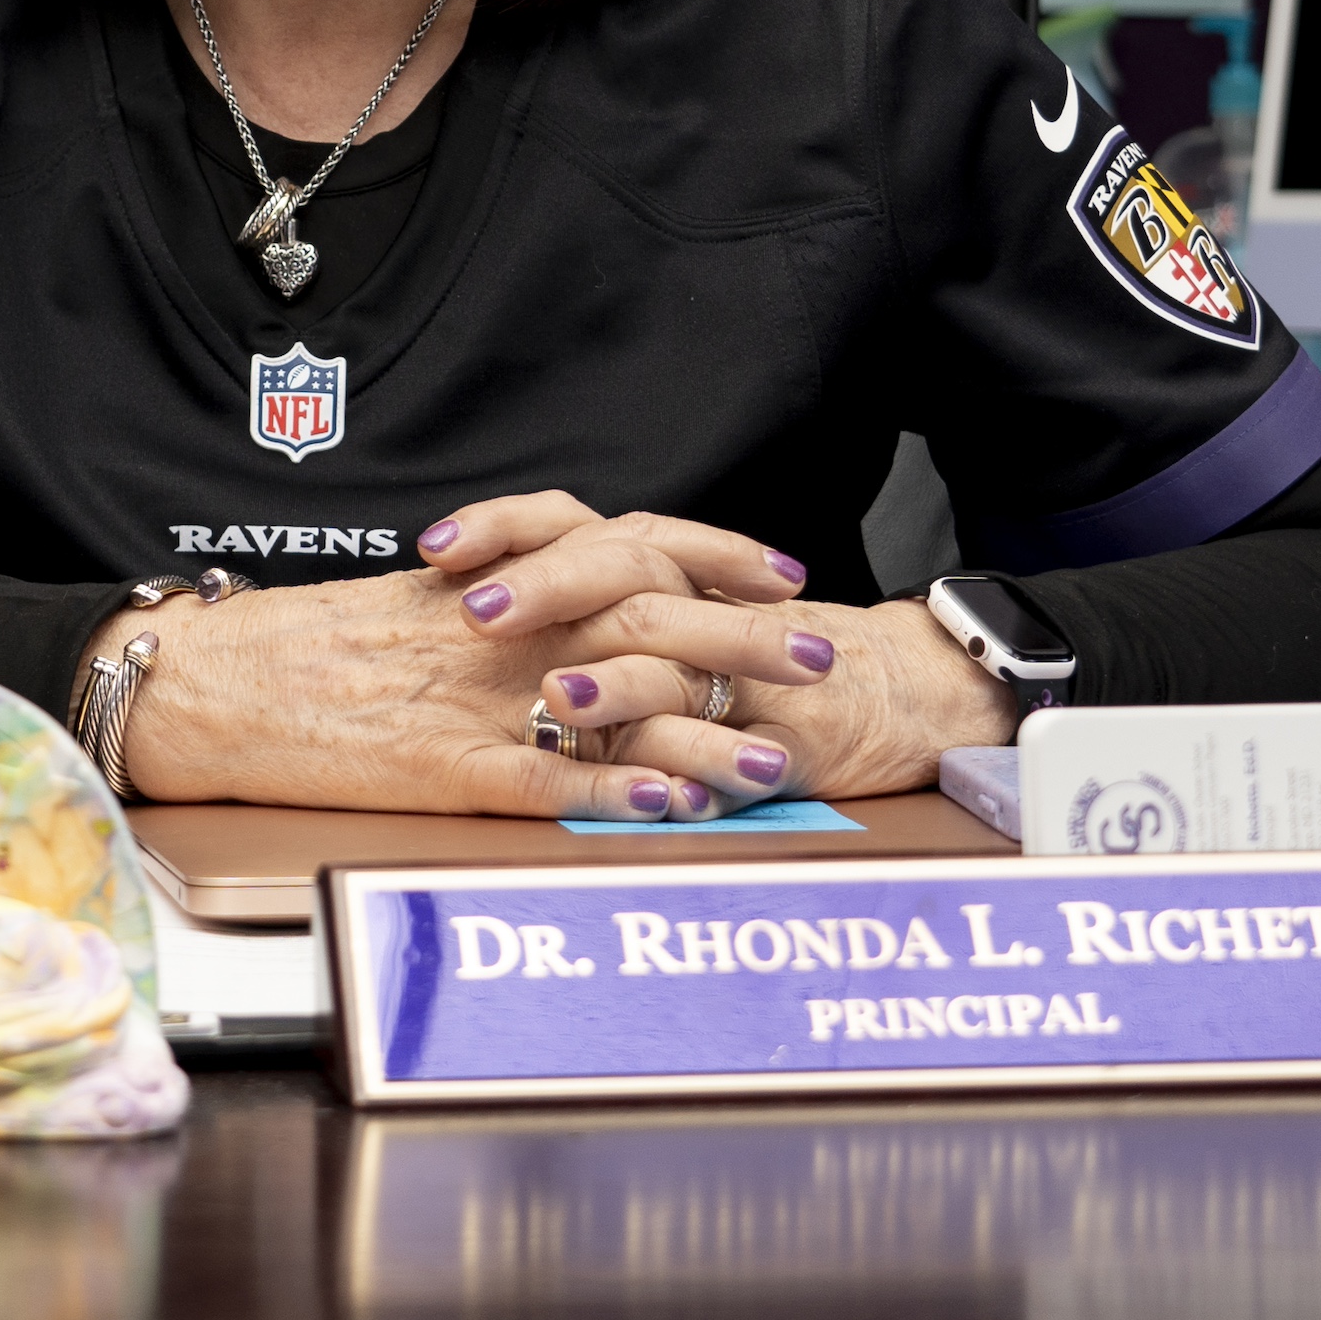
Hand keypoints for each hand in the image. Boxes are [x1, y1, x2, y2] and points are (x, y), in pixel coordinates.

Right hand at [106, 502, 810, 818]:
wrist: (212, 682)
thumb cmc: (309, 647)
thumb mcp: (415, 604)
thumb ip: (501, 601)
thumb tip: (584, 610)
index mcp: (497, 581)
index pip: (630, 546)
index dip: (716, 556)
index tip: (786, 574)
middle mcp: (498, 629)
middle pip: (649, 616)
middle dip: (747, 640)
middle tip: (825, 657)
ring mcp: (473, 699)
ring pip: (615, 702)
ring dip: (704, 730)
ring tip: (775, 757)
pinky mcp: (439, 768)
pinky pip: (540, 779)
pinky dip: (608, 789)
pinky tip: (668, 805)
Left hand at [424, 496, 1021, 807]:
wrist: (888, 695)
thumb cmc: (740, 664)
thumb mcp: (647, 624)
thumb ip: (565, 611)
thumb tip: (445, 600)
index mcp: (649, 569)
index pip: (567, 523)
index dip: (501, 529)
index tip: (433, 550)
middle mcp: (693, 603)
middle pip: (620, 570)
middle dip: (547, 590)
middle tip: (478, 615)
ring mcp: (743, 672)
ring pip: (678, 662)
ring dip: (622, 680)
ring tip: (564, 695)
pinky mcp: (788, 741)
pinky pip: (745, 757)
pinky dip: (711, 774)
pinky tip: (673, 796)